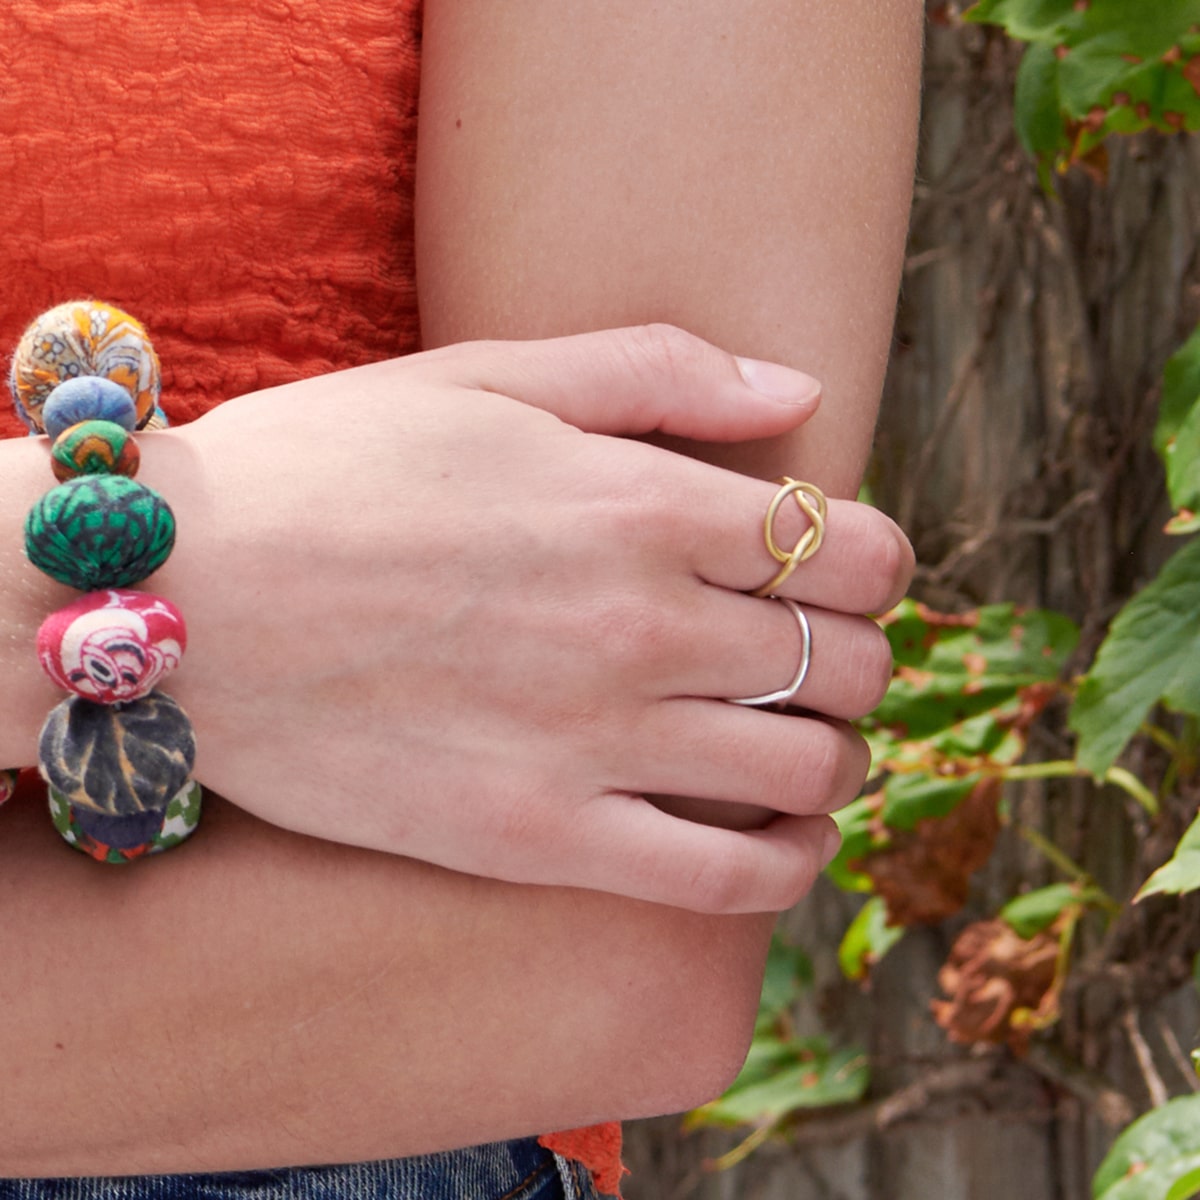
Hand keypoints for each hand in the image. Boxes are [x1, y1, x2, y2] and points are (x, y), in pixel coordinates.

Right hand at [144, 325, 911, 911]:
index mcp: (641, 505)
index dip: (877, 562)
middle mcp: (640, 627)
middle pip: (845, 661)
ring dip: (838, 755)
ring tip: (808, 740)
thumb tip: (802, 395)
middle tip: (821, 651)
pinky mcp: (539, 835)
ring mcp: (594, 741)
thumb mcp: (488, 377)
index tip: (849, 569)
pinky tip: (786, 838)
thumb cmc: (330, 470)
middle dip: (860, 654)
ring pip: (807, 770)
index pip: (851, 549)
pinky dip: (786, 864)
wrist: (185, 597)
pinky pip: (723, 879)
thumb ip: (658, 373)